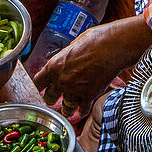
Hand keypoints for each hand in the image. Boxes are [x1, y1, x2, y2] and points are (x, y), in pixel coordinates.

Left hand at [32, 16, 151, 110]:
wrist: (113, 47)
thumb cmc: (95, 41)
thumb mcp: (74, 44)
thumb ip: (67, 57)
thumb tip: (67, 59)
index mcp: (54, 65)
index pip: (38, 82)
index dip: (40, 86)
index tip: (42, 87)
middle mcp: (62, 80)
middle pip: (49, 98)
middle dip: (51, 98)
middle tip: (54, 98)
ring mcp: (75, 90)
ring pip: (66, 107)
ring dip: (68, 108)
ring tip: (69, 110)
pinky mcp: (89, 96)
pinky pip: (83, 109)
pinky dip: (83, 110)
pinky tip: (83, 108)